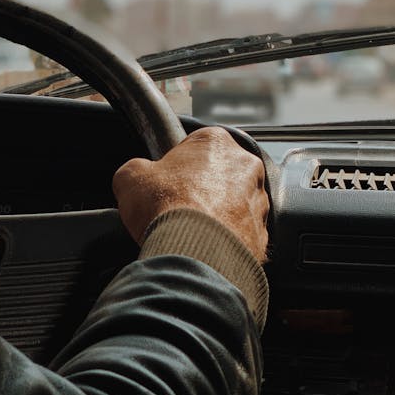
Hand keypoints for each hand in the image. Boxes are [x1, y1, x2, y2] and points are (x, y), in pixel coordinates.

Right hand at [113, 127, 268, 262]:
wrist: (196, 253)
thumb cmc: (169, 208)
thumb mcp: (130, 177)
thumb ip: (135, 168)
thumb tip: (136, 175)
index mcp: (216, 141)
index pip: (195, 145)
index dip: (175, 166)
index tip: (166, 183)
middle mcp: (245, 166)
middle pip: (218, 174)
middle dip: (200, 190)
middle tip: (176, 208)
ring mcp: (258, 199)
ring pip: (234, 203)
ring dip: (217, 214)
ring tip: (191, 230)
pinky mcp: (263, 231)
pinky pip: (242, 232)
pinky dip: (227, 239)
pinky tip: (207, 246)